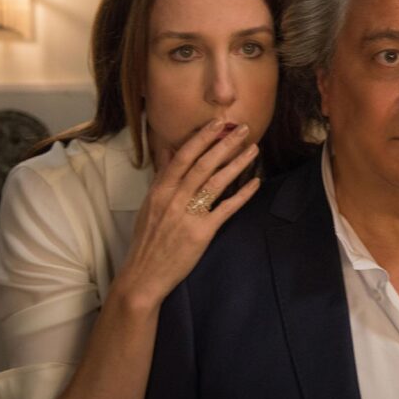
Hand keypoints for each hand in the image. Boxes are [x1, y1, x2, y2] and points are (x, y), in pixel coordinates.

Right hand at [113, 119, 260, 307]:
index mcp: (159, 191)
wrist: (143, 275)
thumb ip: (162, 179)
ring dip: (237, 163)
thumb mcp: (149, 205)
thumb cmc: (147, 240)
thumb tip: (168, 153)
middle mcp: (173, 199)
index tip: (216, 123)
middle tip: (244, 128)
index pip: (182, 157)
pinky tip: (255, 182)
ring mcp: (188, 215)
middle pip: (203, 164)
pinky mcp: (201, 233)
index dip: (201, 138)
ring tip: (253, 148)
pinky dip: (242, 194)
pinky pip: (226, 209)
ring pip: (216, 182)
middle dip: (224, 143)